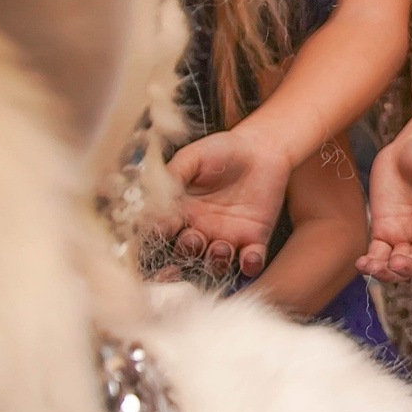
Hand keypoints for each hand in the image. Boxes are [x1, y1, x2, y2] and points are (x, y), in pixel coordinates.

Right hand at [162, 128, 291, 279]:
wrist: (260, 147)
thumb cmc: (222, 150)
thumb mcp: (192, 158)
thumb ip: (173, 177)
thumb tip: (152, 200)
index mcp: (180, 212)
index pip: (162, 234)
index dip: (158, 240)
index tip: (160, 235)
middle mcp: (200, 229)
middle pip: (186, 255)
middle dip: (187, 254)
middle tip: (193, 241)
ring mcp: (227, 236)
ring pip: (215, 262)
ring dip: (216, 261)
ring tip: (221, 245)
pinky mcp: (254, 237)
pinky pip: (250, 260)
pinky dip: (250, 264)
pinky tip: (250, 257)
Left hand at [360, 132, 411, 279]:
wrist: (408, 149)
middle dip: (411, 266)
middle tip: (397, 263)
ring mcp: (407, 235)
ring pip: (400, 263)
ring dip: (388, 272)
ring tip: (373, 268)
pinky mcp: (385, 232)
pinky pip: (379, 253)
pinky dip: (372, 262)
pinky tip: (362, 264)